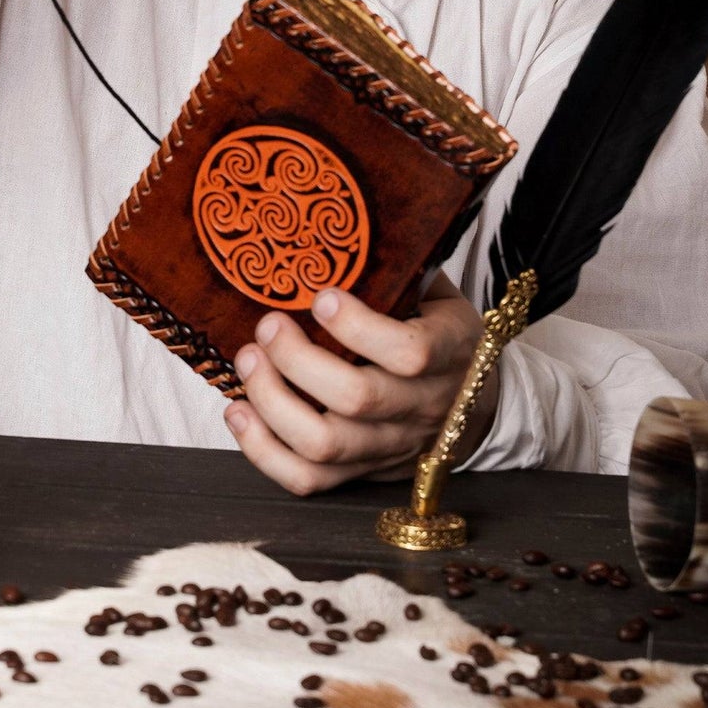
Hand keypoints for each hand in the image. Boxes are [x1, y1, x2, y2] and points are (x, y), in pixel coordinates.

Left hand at [224, 270, 494, 495]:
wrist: (470, 405)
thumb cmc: (438, 331)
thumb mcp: (437, 293)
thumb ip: (401, 270)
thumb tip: (339, 227)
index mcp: (451, 353)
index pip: (412, 353)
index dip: (360, 328)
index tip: (321, 297)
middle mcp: (422, 408)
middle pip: (357, 400)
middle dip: (297, 361)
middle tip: (266, 325)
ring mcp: (390, 447)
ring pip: (325, 446)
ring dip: (273, 403)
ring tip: (247, 360)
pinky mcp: (360, 474)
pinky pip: (308, 481)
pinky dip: (263, 452)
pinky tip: (238, 412)